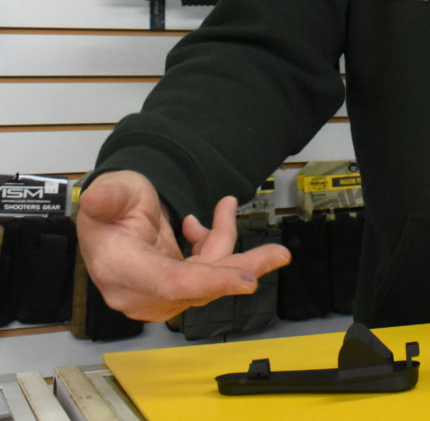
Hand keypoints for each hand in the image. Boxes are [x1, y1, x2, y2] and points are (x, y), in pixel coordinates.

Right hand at [76, 170, 290, 321]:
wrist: (113, 216)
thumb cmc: (112, 205)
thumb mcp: (110, 191)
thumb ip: (107, 196)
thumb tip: (99, 199)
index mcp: (121, 271)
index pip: (171, 284)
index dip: (211, 283)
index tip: (248, 280)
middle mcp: (140, 291)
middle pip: (200, 288)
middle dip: (242, 268)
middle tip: (278, 255)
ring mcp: (159, 292)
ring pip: (210, 278)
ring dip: (232, 246)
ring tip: (228, 207)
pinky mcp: (176, 287)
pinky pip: (210, 270)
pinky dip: (217, 243)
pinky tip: (214, 219)